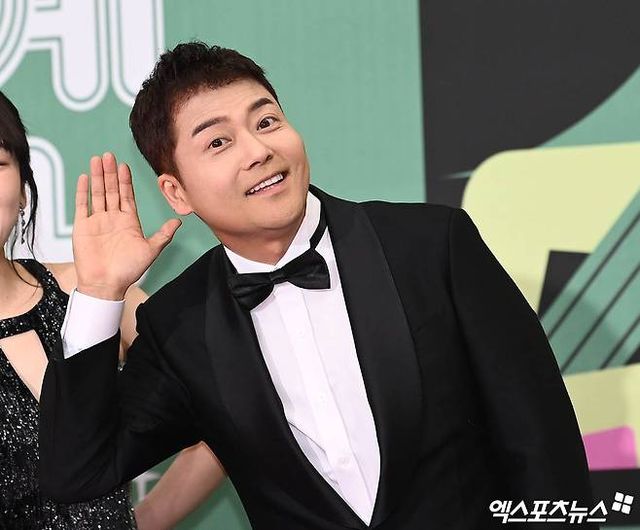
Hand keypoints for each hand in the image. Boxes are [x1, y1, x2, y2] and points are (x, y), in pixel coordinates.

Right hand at [73, 152, 180, 299]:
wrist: (106, 284)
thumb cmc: (128, 270)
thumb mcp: (151, 250)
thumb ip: (163, 235)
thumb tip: (178, 222)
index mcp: (129, 222)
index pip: (127, 196)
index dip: (126, 181)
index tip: (125, 166)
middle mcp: (113, 218)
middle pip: (111, 190)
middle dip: (111, 173)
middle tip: (109, 155)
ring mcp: (97, 221)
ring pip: (98, 193)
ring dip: (98, 177)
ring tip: (97, 160)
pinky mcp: (82, 227)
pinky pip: (82, 205)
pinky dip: (83, 191)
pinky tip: (85, 177)